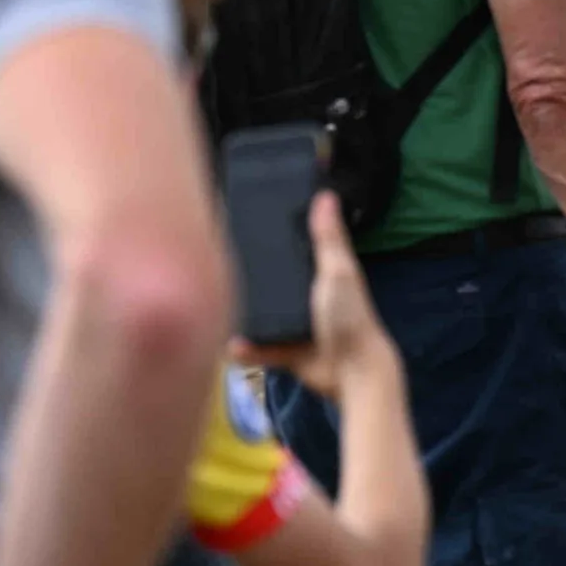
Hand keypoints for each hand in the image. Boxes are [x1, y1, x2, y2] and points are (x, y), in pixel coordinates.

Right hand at [235, 190, 396, 404]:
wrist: (352, 371)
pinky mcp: (288, 351)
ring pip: (263, 315)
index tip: (245, 222)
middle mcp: (307, 296)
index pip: (295, 248)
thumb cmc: (349, 316)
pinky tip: (229, 344)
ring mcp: (297, 325)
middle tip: (215, 262)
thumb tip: (326, 195)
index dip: (276, 235)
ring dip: (243, 312)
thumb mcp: (338, 271)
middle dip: (250, 276)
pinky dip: (247, 347)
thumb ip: (329, 238)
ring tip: (212, 302)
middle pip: (274, 282)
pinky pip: (261, 348)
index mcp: (322, 273)